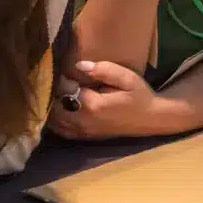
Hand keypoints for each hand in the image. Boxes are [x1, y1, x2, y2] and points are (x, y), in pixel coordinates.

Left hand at [49, 60, 173, 139]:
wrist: (150, 119)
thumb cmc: (139, 96)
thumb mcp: (126, 77)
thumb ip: (103, 70)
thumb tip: (79, 65)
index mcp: (93, 104)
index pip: (65, 89)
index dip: (61, 78)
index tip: (63, 69)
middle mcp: (84, 120)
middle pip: (55, 106)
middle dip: (54, 92)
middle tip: (57, 80)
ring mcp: (83, 131)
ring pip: (55, 120)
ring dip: (53, 106)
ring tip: (57, 93)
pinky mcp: (84, 137)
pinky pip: (62, 130)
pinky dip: (56, 120)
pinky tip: (59, 109)